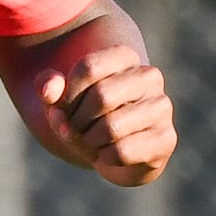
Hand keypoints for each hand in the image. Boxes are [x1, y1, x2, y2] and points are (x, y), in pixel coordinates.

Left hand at [34, 45, 176, 185]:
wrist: (117, 152)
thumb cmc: (88, 117)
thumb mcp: (62, 101)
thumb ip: (49, 87)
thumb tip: (49, 91)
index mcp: (125, 57)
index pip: (89, 67)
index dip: (67, 95)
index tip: (61, 108)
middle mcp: (149, 76)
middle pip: (101, 97)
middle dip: (77, 120)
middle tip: (73, 129)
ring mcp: (161, 107)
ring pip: (112, 127)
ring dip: (90, 141)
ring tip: (91, 141)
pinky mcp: (166, 138)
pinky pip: (122, 151)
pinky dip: (104, 158)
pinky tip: (107, 154)